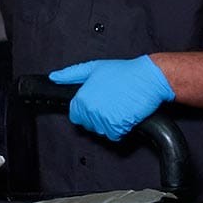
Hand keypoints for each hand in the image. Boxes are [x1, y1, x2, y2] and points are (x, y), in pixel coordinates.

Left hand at [48, 56, 172, 140]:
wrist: (149, 78)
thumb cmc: (125, 72)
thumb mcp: (94, 68)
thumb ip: (71, 74)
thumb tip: (54, 77)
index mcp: (82, 97)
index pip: (75, 115)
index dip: (86, 111)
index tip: (98, 104)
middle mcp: (90, 109)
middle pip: (89, 124)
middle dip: (99, 117)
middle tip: (112, 103)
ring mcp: (103, 119)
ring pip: (101, 131)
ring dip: (111, 123)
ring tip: (120, 106)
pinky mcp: (118, 126)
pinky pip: (115, 135)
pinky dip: (121, 128)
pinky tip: (126, 114)